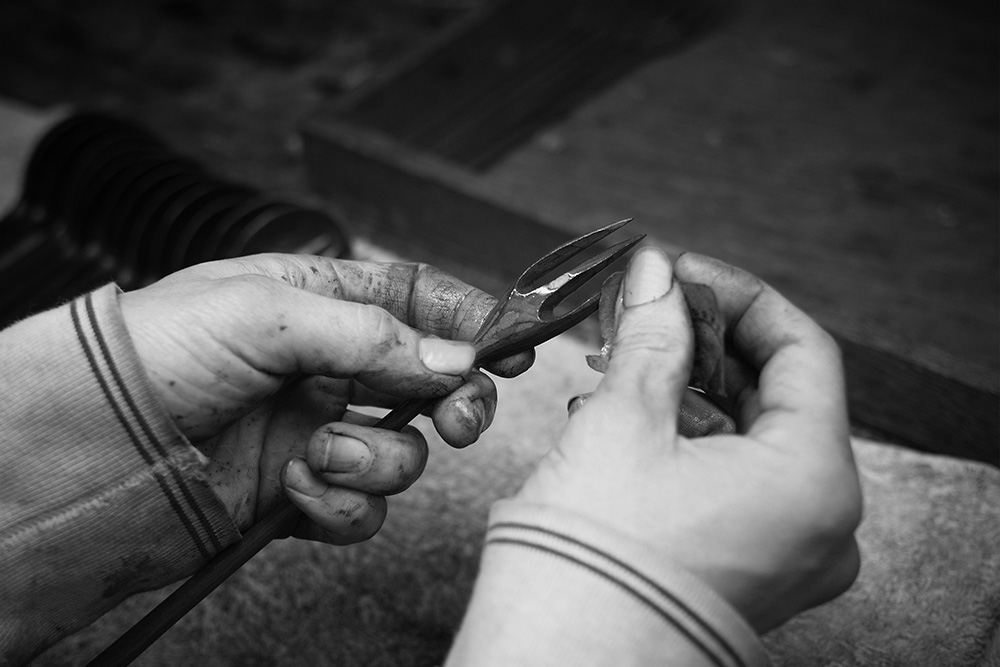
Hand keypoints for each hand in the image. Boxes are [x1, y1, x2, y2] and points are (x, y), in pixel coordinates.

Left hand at [120, 254, 532, 544]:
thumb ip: (373, 335)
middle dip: (455, 403)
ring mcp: (318, 429)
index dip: (473, 319)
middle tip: (459, 419)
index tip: (514, 346)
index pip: (419, 299)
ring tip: (320, 453)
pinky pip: (362, 505)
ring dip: (376, 459)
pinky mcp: (302, 489)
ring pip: (403, 451)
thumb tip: (458, 358)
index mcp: (320, 300)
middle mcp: (328, 364)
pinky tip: (294, 487)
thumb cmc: (160, 353)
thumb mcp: (267, 313)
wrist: (92, 443)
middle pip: (432, 381)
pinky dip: (340, 504)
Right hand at [516, 247, 861, 631]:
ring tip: (620, 361)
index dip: (739, 297)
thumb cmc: (594, 559)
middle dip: (704, 342)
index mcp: (813, 480)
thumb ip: (651, 336)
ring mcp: (784, 552)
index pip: (802, 351)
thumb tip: (655, 275)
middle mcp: (818, 522)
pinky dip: (684, 439)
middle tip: (645, 308)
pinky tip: (622, 416)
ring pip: (748, 437)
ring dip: (686, 388)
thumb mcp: (624, 422)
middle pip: (775, 394)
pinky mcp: (745, 567)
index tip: (682, 272)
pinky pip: (731, 481)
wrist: (558, 664)